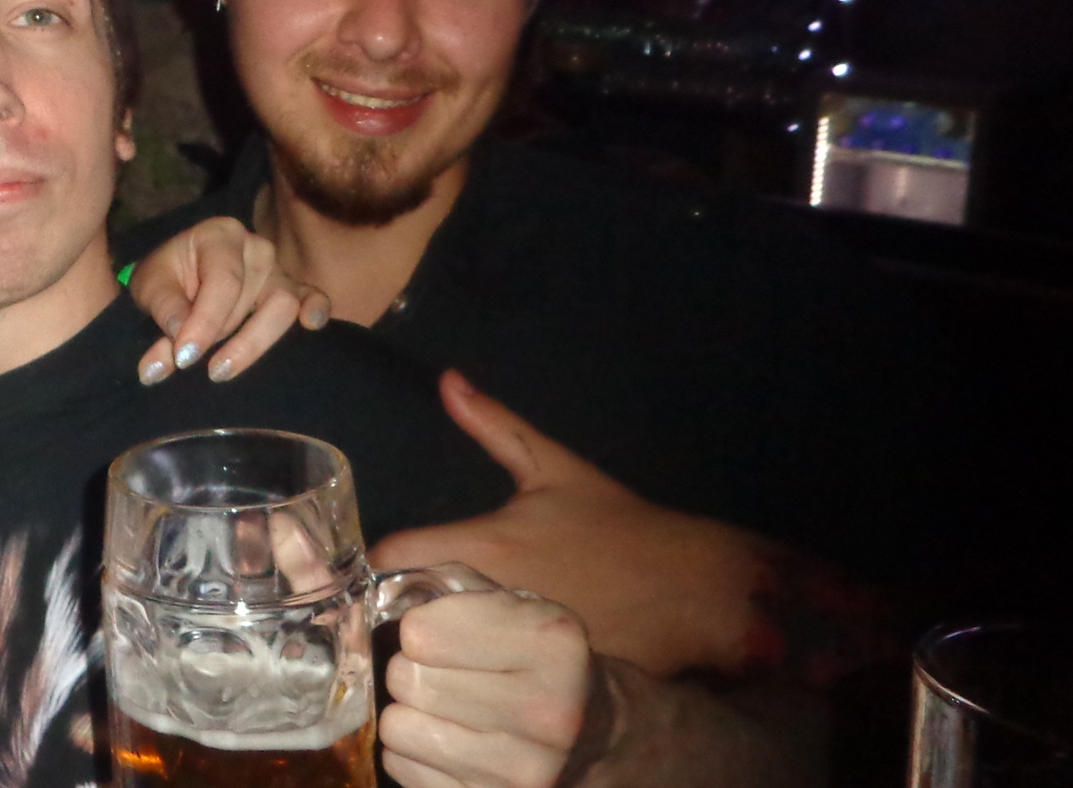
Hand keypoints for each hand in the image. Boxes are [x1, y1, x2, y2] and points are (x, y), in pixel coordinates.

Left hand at [127, 215, 329, 384]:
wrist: (176, 280)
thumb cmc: (165, 278)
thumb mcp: (150, 288)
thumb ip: (163, 313)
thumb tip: (176, 354)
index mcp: (220, 236)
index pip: (223, 281)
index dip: (204, 322)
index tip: (184, 358)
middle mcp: (256, 248)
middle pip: (255, 297)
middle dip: (225, 335)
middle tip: (200, 366)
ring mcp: (278, 269)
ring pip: (284, 304)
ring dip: (253, 340)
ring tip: (223, 367)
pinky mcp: (293, 290)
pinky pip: (313, 296)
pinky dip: (316, 309)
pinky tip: (312, 325)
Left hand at [371, 371, 763, 678]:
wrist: (694, 589)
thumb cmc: (619, 526)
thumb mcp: (556, 469)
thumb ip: (496, 426)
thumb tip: (448, 381)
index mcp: (485, 544)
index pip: (394, 557)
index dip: (378, 562)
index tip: (383, 565)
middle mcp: (490, 600)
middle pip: (406, 615)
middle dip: (402, 612)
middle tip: (415, 605)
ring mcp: (512, 652)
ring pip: (441, 659)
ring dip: (437, 652)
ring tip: (453, 642)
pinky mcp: (537, 689)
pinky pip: (482, 691)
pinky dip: (475, 685)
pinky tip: (488, 674)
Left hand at [382, 583, 591, 787]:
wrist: (596, 735)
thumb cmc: (540, 658)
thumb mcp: (515, 603)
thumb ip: (446, 581)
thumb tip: (375, 575)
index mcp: (554, 644)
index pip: (421, 632)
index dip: (422, 624)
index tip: (446, 630)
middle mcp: (548, 713)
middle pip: (405, 679)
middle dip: (415, 668)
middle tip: (445, 671)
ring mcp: (524, 772)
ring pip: (398, 728)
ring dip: (411, 713)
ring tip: (447, 707)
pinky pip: (402, 768)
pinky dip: (415, 753)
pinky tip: (453, 740)